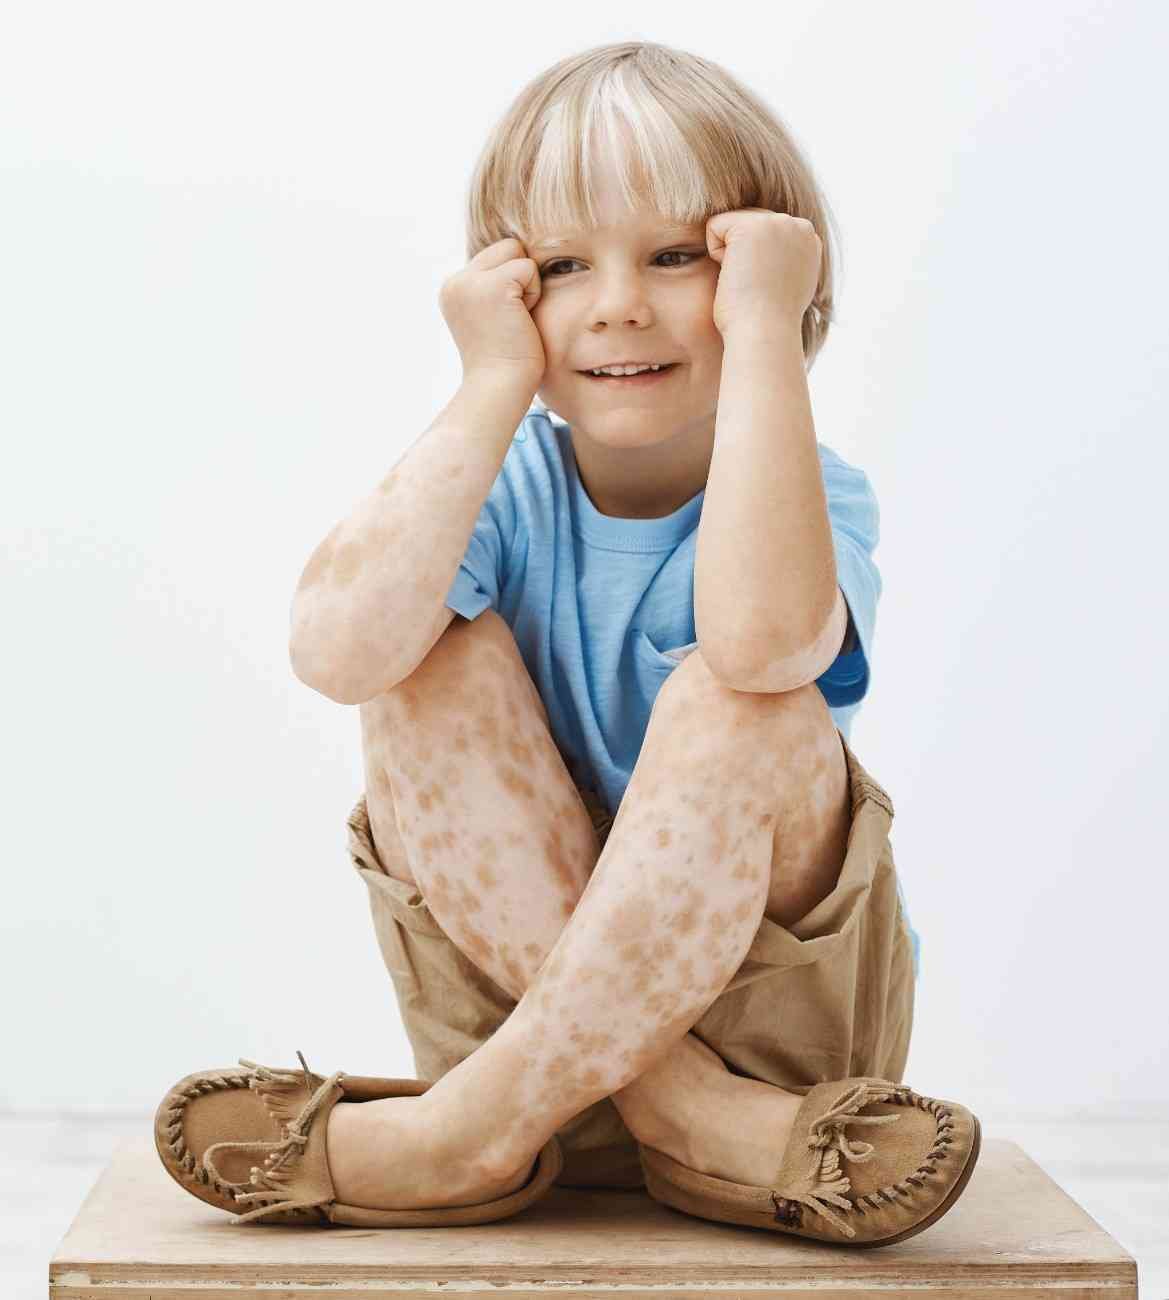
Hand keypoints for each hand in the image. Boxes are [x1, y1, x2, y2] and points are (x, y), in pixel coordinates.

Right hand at [438, 237, 546, 388]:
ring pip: (517, 252)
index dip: (512, 283)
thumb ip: (495, 289)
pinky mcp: (493, 285)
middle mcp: (455, 282)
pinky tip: (521, 320)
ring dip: (527, 286)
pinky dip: (534, 294)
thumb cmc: (506, 364)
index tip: (506, 320)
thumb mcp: (491, 319)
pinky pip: (529, 268)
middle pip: (507, 248)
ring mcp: (470, 282)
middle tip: (512, 320)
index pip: (495, 256)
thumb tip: (521, 258)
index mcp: (453, 290)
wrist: (500, 389)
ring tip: (515, 320)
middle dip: (519, 279)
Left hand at [705, 208, 821, 338]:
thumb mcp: (789, 285)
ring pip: (731, 225)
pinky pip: (713, 227)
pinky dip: (715, 254)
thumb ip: (786, 260)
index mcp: (810, 240)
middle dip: (742, 256)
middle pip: (747, 224)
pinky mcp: (750, 225)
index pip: (765, 233)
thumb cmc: (768, 322)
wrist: (765, 333)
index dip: (756, 262)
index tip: (766, 288)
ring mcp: (776, 222)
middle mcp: (798, 225)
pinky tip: (735, 274)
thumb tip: (770, 254)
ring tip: (747, 281)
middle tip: (755, 287)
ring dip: (730, 256)